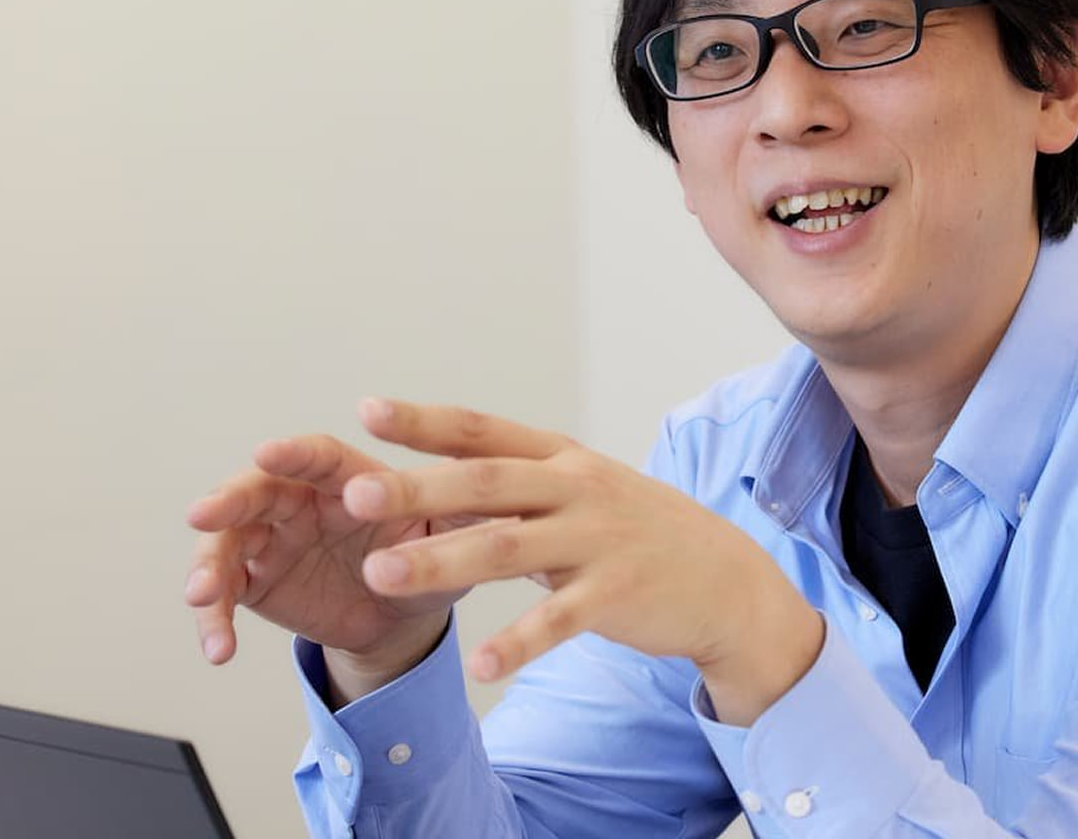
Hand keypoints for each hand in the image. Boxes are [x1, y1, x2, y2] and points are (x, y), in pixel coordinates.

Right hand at [184, 429, 476, 666]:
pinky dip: (214, 619)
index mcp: (352, 478)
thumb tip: (484, 518)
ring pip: (226, 540)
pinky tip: (219, 650)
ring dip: (208, 566)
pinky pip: (224, 594)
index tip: (269, 451)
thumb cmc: (435, 559)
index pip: (319, 456)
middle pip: (256, 488)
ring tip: (203, 597)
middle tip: (205, 514)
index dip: (294, 451)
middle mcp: (304, 499)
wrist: (408, 617)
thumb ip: (461, 524)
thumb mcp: (454, 542)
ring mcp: (274, 538)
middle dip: (228, 498)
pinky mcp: (256, 581)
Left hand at [346, 397, 822, 720]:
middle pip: (485, 484)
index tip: (368, 411)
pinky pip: (558, 622)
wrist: (724, 577)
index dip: (426, 422)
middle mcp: (576, 490)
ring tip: (377, 574)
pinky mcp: (617, 595)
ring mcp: (598, 541)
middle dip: (416, 488)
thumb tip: (431, 481)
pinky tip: (478, 667)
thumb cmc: (635, 531)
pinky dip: (516, 644)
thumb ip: (514, 488)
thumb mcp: (580, 492)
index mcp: (561, 459)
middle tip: (353, 493)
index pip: (484, 432)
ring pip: (506, 549)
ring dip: (439, 561)